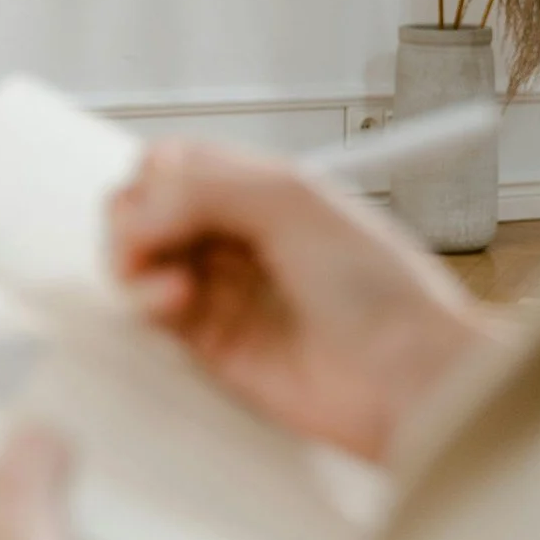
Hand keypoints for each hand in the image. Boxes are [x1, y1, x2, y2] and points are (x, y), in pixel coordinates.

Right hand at [110, 140, 497, 462]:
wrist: (406, 374)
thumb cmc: (378, 286)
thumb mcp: (292, 200)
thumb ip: (201, 188)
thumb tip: (133, 214)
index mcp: (262, 191)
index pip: (176, 165)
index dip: (157, 176)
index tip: (163, 193)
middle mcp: (237, 236)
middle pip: (146, 208)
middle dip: (133, 217)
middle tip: (145, 236)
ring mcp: (223, 288)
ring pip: (139, 258)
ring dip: (136, 258)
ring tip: (170, 279)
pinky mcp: (211, 342)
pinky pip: (150, 311)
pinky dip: (146, 298)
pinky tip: (174, 299)